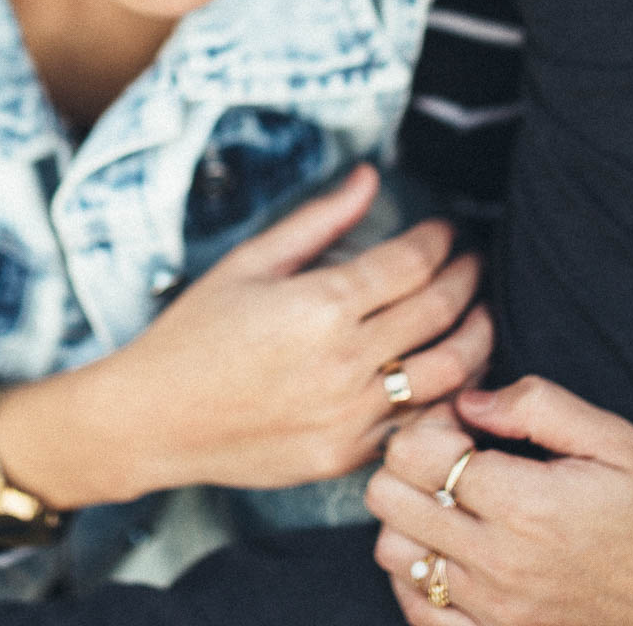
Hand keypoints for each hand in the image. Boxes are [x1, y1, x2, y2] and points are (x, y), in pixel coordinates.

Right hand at [0, 164, 490, 504]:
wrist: (153, 419)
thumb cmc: (194, 334)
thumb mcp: (249, 263)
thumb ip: (318, 221)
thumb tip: (369, 177)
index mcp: (319, 303)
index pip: (412, 263)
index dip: (440, 241)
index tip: (446, 231)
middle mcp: (343, 359)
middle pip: (440, 310)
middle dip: (468, 278)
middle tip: (473, 263)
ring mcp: (350, 413)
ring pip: (449, 371)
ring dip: (477, 337)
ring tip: (479, 315)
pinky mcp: (347, 455)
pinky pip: (419, 423)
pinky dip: (447, 395)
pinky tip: (450, 375)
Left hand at [365, 377, 632, 625]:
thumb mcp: (616, 441)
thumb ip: (538, 407)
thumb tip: (469, 399)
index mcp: (527, 505)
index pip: (416, 452)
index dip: (427, 424)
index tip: (460, 425)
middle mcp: (501, 563)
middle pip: (390, 498)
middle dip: (408, 464)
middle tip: (449, 458)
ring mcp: (495, 611)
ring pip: (393, 553)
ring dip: (409, 518)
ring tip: (451, 504)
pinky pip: (417, 610)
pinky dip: (417, 576)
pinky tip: (451, 552)